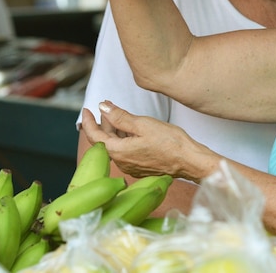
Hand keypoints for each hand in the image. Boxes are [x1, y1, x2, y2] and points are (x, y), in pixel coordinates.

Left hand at [81, 101, 218, 182]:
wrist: (189, 161)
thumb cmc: (169, 142)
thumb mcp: (142, 124)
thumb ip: (120, 117)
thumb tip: (102, 107)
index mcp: (119, 152)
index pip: (95, 137)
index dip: (88, 122)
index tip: (86, 109)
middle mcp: (122, 162)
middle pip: (105, 141)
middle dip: (103, 123)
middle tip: (105, 107)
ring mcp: (131, 166)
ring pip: (116, 146)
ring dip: (114, 130)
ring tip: (116, 115)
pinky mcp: (140, 167)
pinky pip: (125, 151)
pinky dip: (123, 138)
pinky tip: (129, 129)